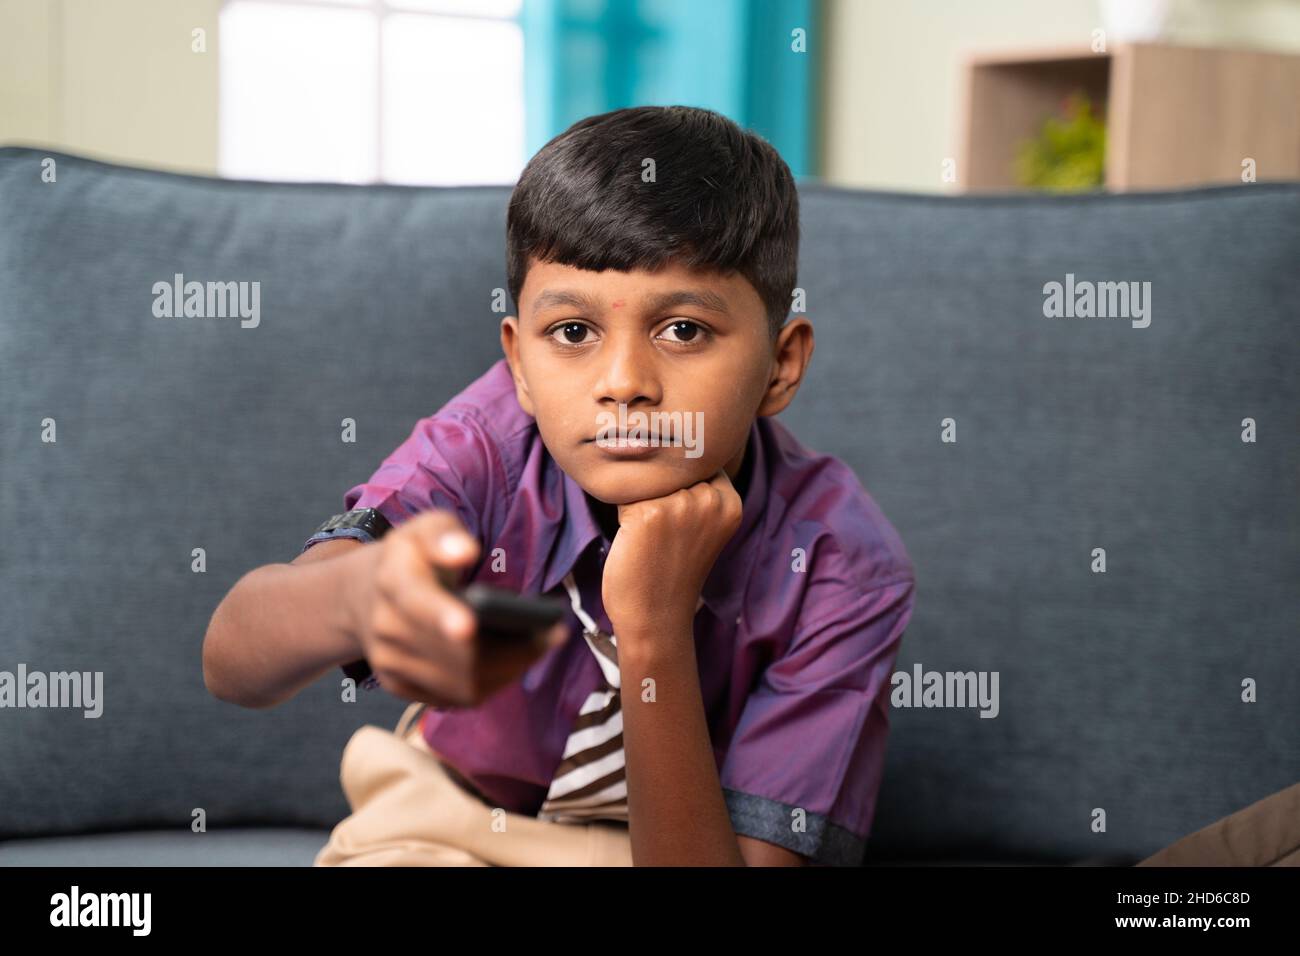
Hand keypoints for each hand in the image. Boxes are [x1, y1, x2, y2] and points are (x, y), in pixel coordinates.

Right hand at [350, 510, 567, 706]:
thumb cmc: (412, 558)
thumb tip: (465, 551)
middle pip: (452, 653)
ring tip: (543, 645)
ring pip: (460, 683)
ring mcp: (391, 663)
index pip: (416, 602)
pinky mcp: (402, 687)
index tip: (470, 626)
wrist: (364, 596)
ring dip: (509, 669)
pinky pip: (456, 698)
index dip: (441, 616)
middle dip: (508, 648)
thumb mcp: (424, 529)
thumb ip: (444, 534)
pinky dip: (494, 683)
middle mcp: (386, 628)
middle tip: (551, 633)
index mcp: (393, 581)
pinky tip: (518, 663)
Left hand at [601, 469, 742, 639]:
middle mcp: (710, 499)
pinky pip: (623, 494)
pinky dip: (621, 515)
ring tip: (649, 537)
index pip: (697, 461)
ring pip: (646, 479)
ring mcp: (681, 505)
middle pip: (670, 468)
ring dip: (639, 501)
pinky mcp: (649, 512)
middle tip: (661, 532)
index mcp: (730, 502)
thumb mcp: (701, 526)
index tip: (676, 515)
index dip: (679, 481)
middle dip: (658, 491)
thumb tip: (663, 443)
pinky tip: (635, 541)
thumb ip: (698, 491)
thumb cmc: (672, 571)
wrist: (656, 618)